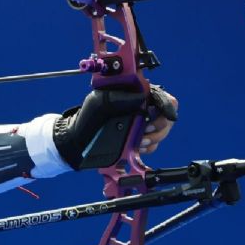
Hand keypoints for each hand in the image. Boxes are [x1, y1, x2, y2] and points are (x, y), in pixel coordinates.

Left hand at [53, 85, 177, 169]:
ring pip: (161, 132)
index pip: (164, 98)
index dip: (164, 108)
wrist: (77, 141)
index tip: (150, 118)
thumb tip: (141, 96)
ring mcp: (141, 126)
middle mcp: (141, 110)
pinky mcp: (138, 141)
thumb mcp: (100, 102)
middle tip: (144, 132)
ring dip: (153, 139)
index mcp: (135, 96)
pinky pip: (153, 145)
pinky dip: (147, 148)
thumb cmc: (86, 118)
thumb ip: (120, 96)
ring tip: (138, 142)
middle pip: (166, 117)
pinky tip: (136, 148)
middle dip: (159, 127)